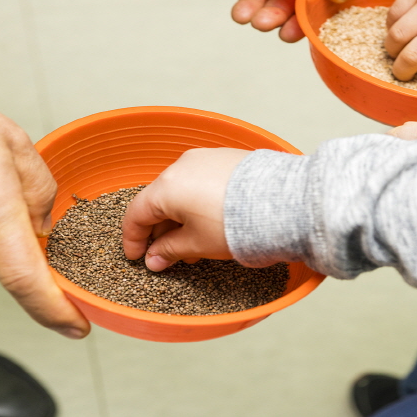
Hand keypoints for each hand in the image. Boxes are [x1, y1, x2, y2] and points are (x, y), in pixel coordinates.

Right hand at [121, 148, 250, 271]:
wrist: (283, 203)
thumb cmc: (237, 224)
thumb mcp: (198, 244)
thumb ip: (170, 251)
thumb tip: (154, 259)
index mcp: (167, 186)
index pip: (137, 213)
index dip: (133, 238)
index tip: (136, 256)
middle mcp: (182, 166)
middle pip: (159, 199)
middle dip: (160, 229)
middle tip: (167, 254)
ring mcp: (206, 158)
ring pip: (182, 189)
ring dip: (181, 215)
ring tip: (194, 242)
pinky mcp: (228, 158)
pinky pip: (202, 180)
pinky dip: (199, 201)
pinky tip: (211, 220)